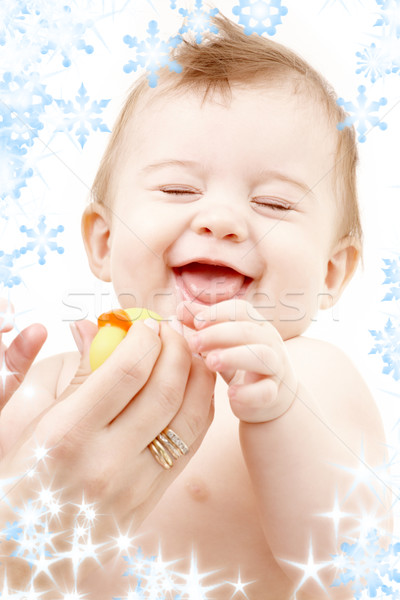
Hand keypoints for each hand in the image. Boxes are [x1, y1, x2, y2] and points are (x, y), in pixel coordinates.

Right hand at [0, 317, 214, 588]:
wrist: (23, 548)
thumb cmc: (16, 476)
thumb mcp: (25, 417)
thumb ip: (65, 370)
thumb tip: (90, 328)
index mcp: (67, 435)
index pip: (127, 371)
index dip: (145, 338)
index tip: (146, 323)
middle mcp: (106, 462)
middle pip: (165, 390)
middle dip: (175, 349)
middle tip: (170, 331)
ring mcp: (134, 485)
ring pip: (190, 418)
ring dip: (198, 376)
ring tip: (188, 354)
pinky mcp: (150, 499)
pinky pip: (190, 446)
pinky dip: (200, 409)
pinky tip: (194, 388)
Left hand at [178, 299, 297, 422]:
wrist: (270, 398)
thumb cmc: (240, 364)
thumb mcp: (222, 344)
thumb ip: (204, 326)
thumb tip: (181, 308)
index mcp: (256, 325)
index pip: (241, 310)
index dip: (218, 313)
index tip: (196, 322)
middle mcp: (269, 342)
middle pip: (248, 330)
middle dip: (218, 334)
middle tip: (194, 343)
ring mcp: (275, 367)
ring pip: (262, 356)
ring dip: (234, 356)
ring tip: (209, 362)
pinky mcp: (275, 393)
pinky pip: (266, 391)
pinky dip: (249, 392)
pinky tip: (230, 394)